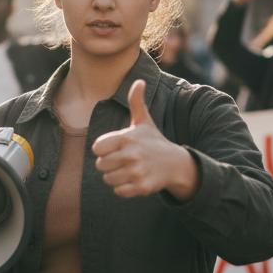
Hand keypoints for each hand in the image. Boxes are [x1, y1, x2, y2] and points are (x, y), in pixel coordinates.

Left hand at [93, 80, 198, 199]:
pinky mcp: (141, 187)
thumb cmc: (154, 141)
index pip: (97, 148)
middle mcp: (132, 154)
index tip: (115, 148)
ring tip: (128, 170)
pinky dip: (123, 188)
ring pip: (108, 179)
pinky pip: (118, 191)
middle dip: (108, 164)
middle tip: (122, 161)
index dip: (103, 150)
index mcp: (127, 137)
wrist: (175, 164)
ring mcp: (137, 172)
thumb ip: (136, 102)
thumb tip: (139, 81)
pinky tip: (133, 180)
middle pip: (100, 165)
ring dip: (115, 177)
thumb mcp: (144, 121)